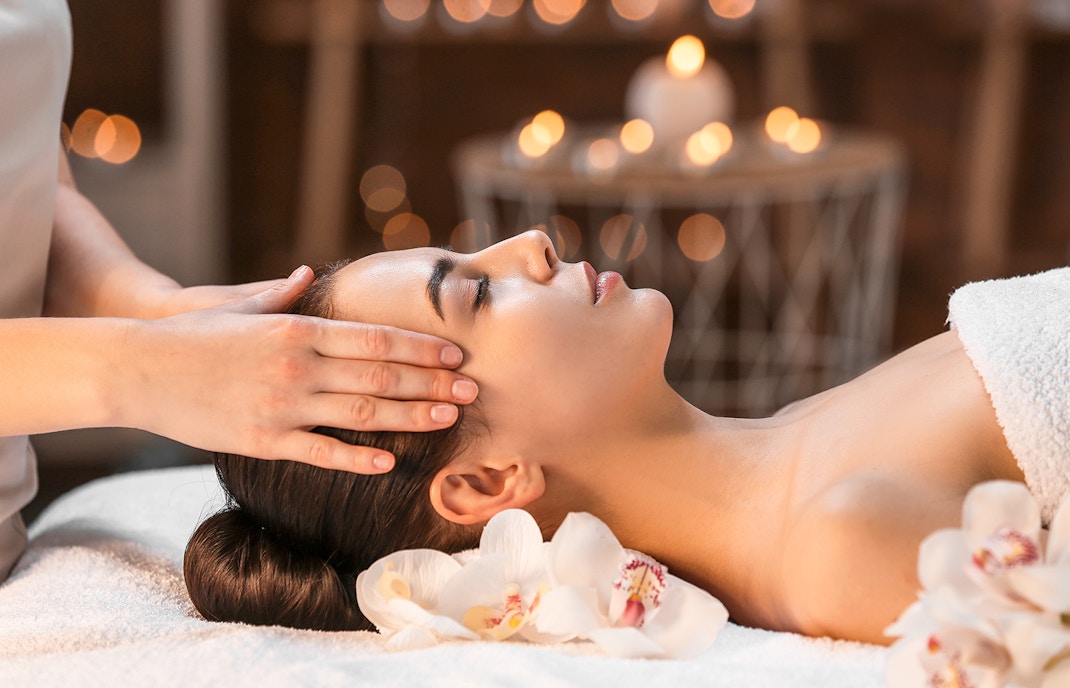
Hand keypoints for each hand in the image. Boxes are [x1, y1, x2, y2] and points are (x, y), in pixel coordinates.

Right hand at [117, 267, 477, 472]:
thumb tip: (309, 272)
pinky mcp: (263, 441)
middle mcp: (298, 367)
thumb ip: (281, 293)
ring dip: (411, 418)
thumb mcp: (239, 306)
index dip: (420, 348)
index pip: (374, 339)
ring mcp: (282, 406)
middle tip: (472, 390)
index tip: (455, 354)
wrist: (137, 369)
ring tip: (448, 419)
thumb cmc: (192, 335)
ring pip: (362, 416)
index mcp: (297, 329)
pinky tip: (390, 463)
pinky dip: (358, 459)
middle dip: (432, 384)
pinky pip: (321, 453)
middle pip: (380, 378)